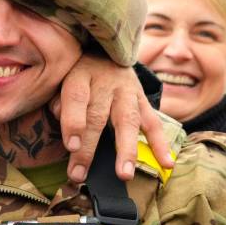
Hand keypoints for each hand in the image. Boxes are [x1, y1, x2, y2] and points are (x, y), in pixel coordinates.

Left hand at [51, 52, 174, 182]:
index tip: (70, 146)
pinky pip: (153, 123)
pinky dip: (160, 145)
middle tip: (80, 175)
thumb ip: (59, 103)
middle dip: (88, 148)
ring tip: (124, 174)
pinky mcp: (143, 100)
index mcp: (80, 75)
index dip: (73, 122)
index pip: (76, 98)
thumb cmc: (77, 72)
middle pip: (98, 116)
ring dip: (126, 150)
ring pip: (127, 121)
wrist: (106, 49)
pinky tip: (166, 164)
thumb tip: (67, 133)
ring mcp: (128, 91)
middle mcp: (106, 82)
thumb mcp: (62, 78)